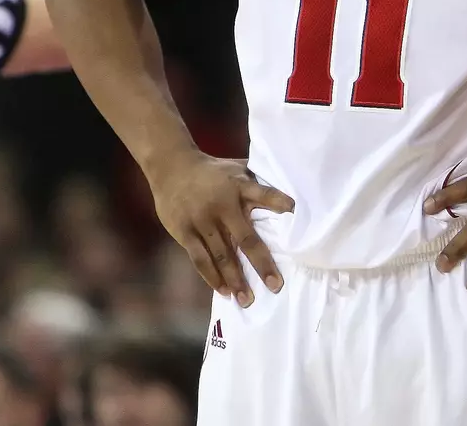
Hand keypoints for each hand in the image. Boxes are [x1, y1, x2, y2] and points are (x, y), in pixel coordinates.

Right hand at [147, 150, 294, 306]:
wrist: (171, 167)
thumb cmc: (212, 170)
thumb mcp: (235, 168)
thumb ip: (255, 180)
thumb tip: (286, 187)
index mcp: (238, 187)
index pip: (262, 194)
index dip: (277, 201)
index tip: (294, 210)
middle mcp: (222, 206)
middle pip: (245, 238)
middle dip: (261, 263)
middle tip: (275, 285)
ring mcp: (202, 221)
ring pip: (222, 255)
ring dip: (235, 279)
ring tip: (247, 299)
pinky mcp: (185, 232)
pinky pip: (200, 258)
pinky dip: (212, 276)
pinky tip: (224, 290)